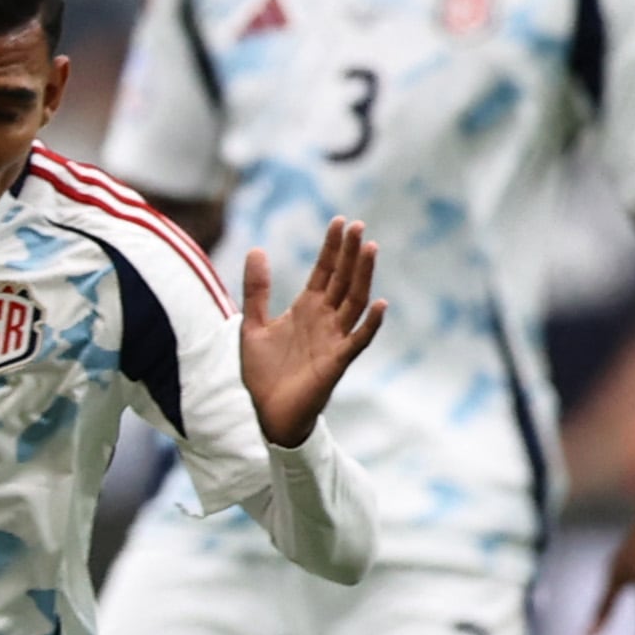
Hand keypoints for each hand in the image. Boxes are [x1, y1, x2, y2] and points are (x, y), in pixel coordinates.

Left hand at [238, 218, 385, 446]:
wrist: (267, 414)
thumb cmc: (263, 373)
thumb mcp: (252, 325)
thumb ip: (257, 290)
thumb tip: (256, 249)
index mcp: (306, 308)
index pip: (324, 270)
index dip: (332, 247)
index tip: (340, 221)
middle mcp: (325, 319)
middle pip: (343, 279)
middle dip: (350, 253)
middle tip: (359, 225)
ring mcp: (334, 339)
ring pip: (355, 301)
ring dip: (363, 276)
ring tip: (370, 248)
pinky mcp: (337, 361)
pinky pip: (359, 340)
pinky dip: (371, 324)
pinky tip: (381, 305)